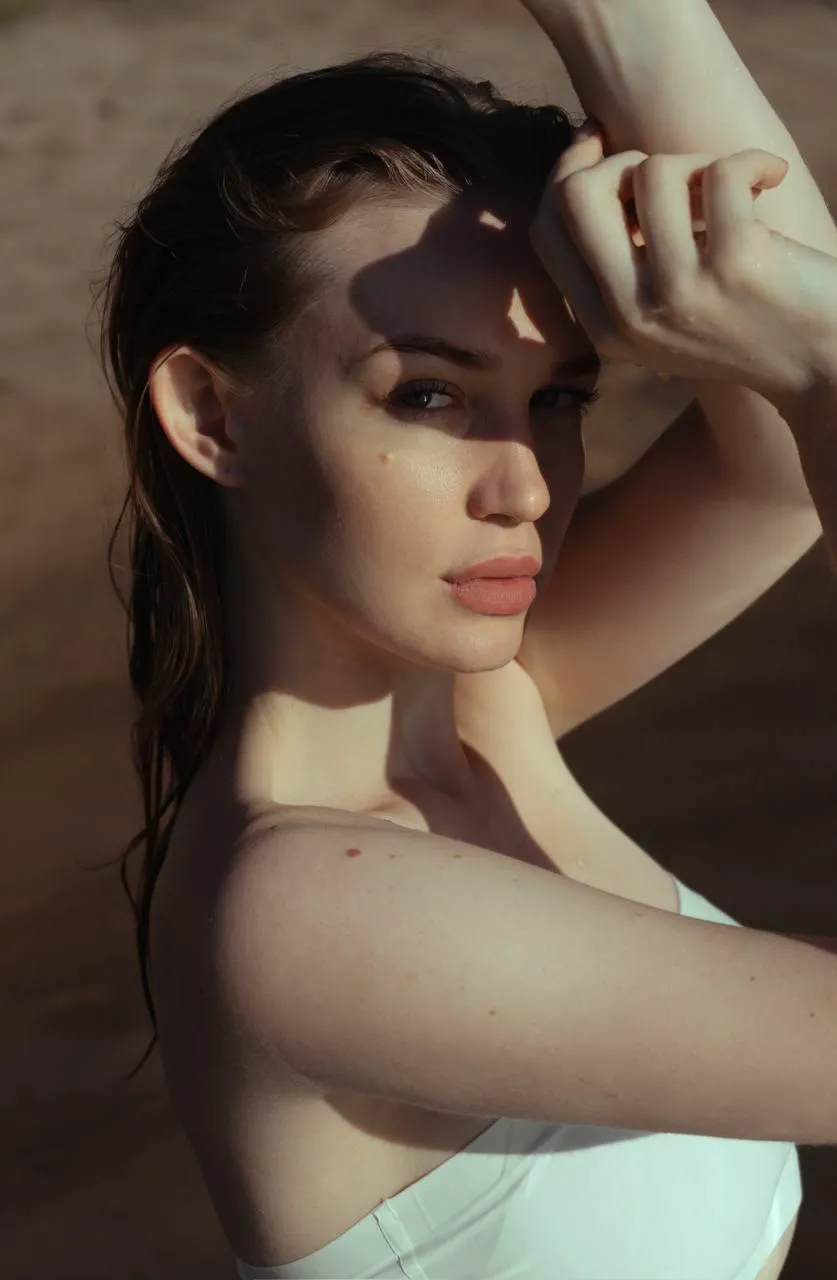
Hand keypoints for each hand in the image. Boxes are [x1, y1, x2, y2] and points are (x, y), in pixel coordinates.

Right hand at [529, 122, 836, 411]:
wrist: (823, 367)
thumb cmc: (747, 322)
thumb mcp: (663, 311)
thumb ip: (617, 260)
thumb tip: (584, 157)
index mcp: (605, 329)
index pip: (547, 229)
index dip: (567, 171)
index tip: (601, 144)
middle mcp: (631, 316)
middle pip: (577, 195)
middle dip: (621, 160)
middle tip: (672, 175)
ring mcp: (680, 292)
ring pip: (652, 171)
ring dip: (697, 161)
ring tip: (730, 189)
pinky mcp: (734, 265)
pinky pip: (720, 170)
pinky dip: (753, 161)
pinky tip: (770, 180)